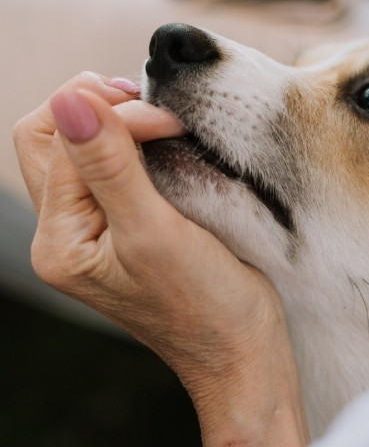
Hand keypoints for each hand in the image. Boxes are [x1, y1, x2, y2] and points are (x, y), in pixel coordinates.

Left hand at [13, 72, 308, 446]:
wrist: (240, 347)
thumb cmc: (206, 303)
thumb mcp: (155, 232)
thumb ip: (110, 166)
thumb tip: (69, 99)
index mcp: (60, 241)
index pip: (61, 142)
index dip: (115, 116)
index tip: (173, 124)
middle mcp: (64, 233)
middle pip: (50, 139)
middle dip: (100, 109)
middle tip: (157, 113)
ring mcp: (92, 229)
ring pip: (77, 149)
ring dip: (117, 124)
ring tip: (165, 127)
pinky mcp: (120, 225)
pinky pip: (107, 167)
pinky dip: (132, 143)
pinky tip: (166, 146)